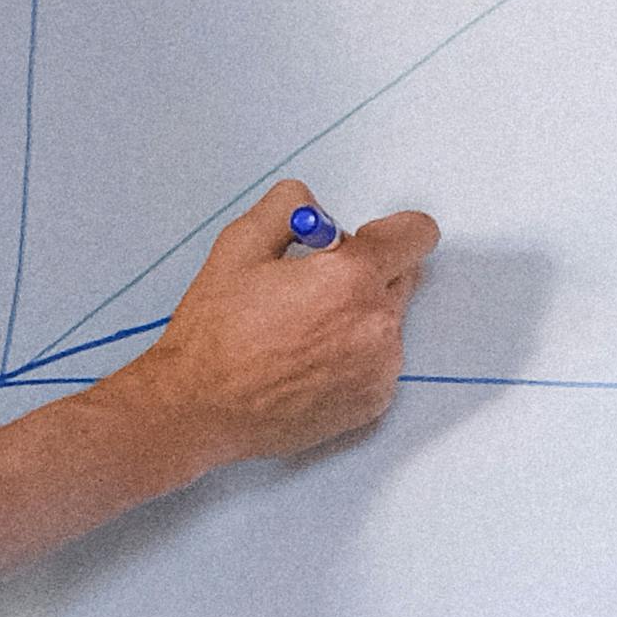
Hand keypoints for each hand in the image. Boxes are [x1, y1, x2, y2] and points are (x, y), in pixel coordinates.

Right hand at [144, 183, 434, 473]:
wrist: (200, 410)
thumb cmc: (216, 335)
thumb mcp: (239, 244)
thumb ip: (288, 207)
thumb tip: (314, 208)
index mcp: (351, 278)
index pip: (417, 235)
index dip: (389, 231)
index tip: (365, 241)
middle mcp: (377, 325)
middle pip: (403, 276)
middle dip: (367, 272)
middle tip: (312, 288)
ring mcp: (380, 369)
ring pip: (388, 322)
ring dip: (358, 317)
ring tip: (301, 333)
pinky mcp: (373, 401)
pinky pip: (379, 362)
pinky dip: (354, 357)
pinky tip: (307, 363)